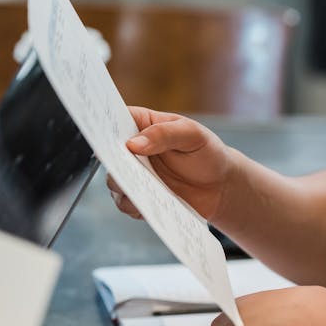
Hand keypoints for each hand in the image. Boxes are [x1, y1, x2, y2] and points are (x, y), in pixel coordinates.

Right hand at [105, 107, 234, 221]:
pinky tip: (150, 204)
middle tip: (123, 165)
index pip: (115, 119)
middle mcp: (133, 151)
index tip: (104, 132)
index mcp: (142, 125)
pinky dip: (135, 206)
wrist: (221, 187)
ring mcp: (136, 175)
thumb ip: (165, 134)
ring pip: (114, 182)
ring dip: (124, 186)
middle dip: (112, 160)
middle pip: (109, 153)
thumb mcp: (192, 135)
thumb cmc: (208, 153)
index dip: (105, 124)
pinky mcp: (141, 198)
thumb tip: (133, 144)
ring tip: (141, 188)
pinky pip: (127, 204)